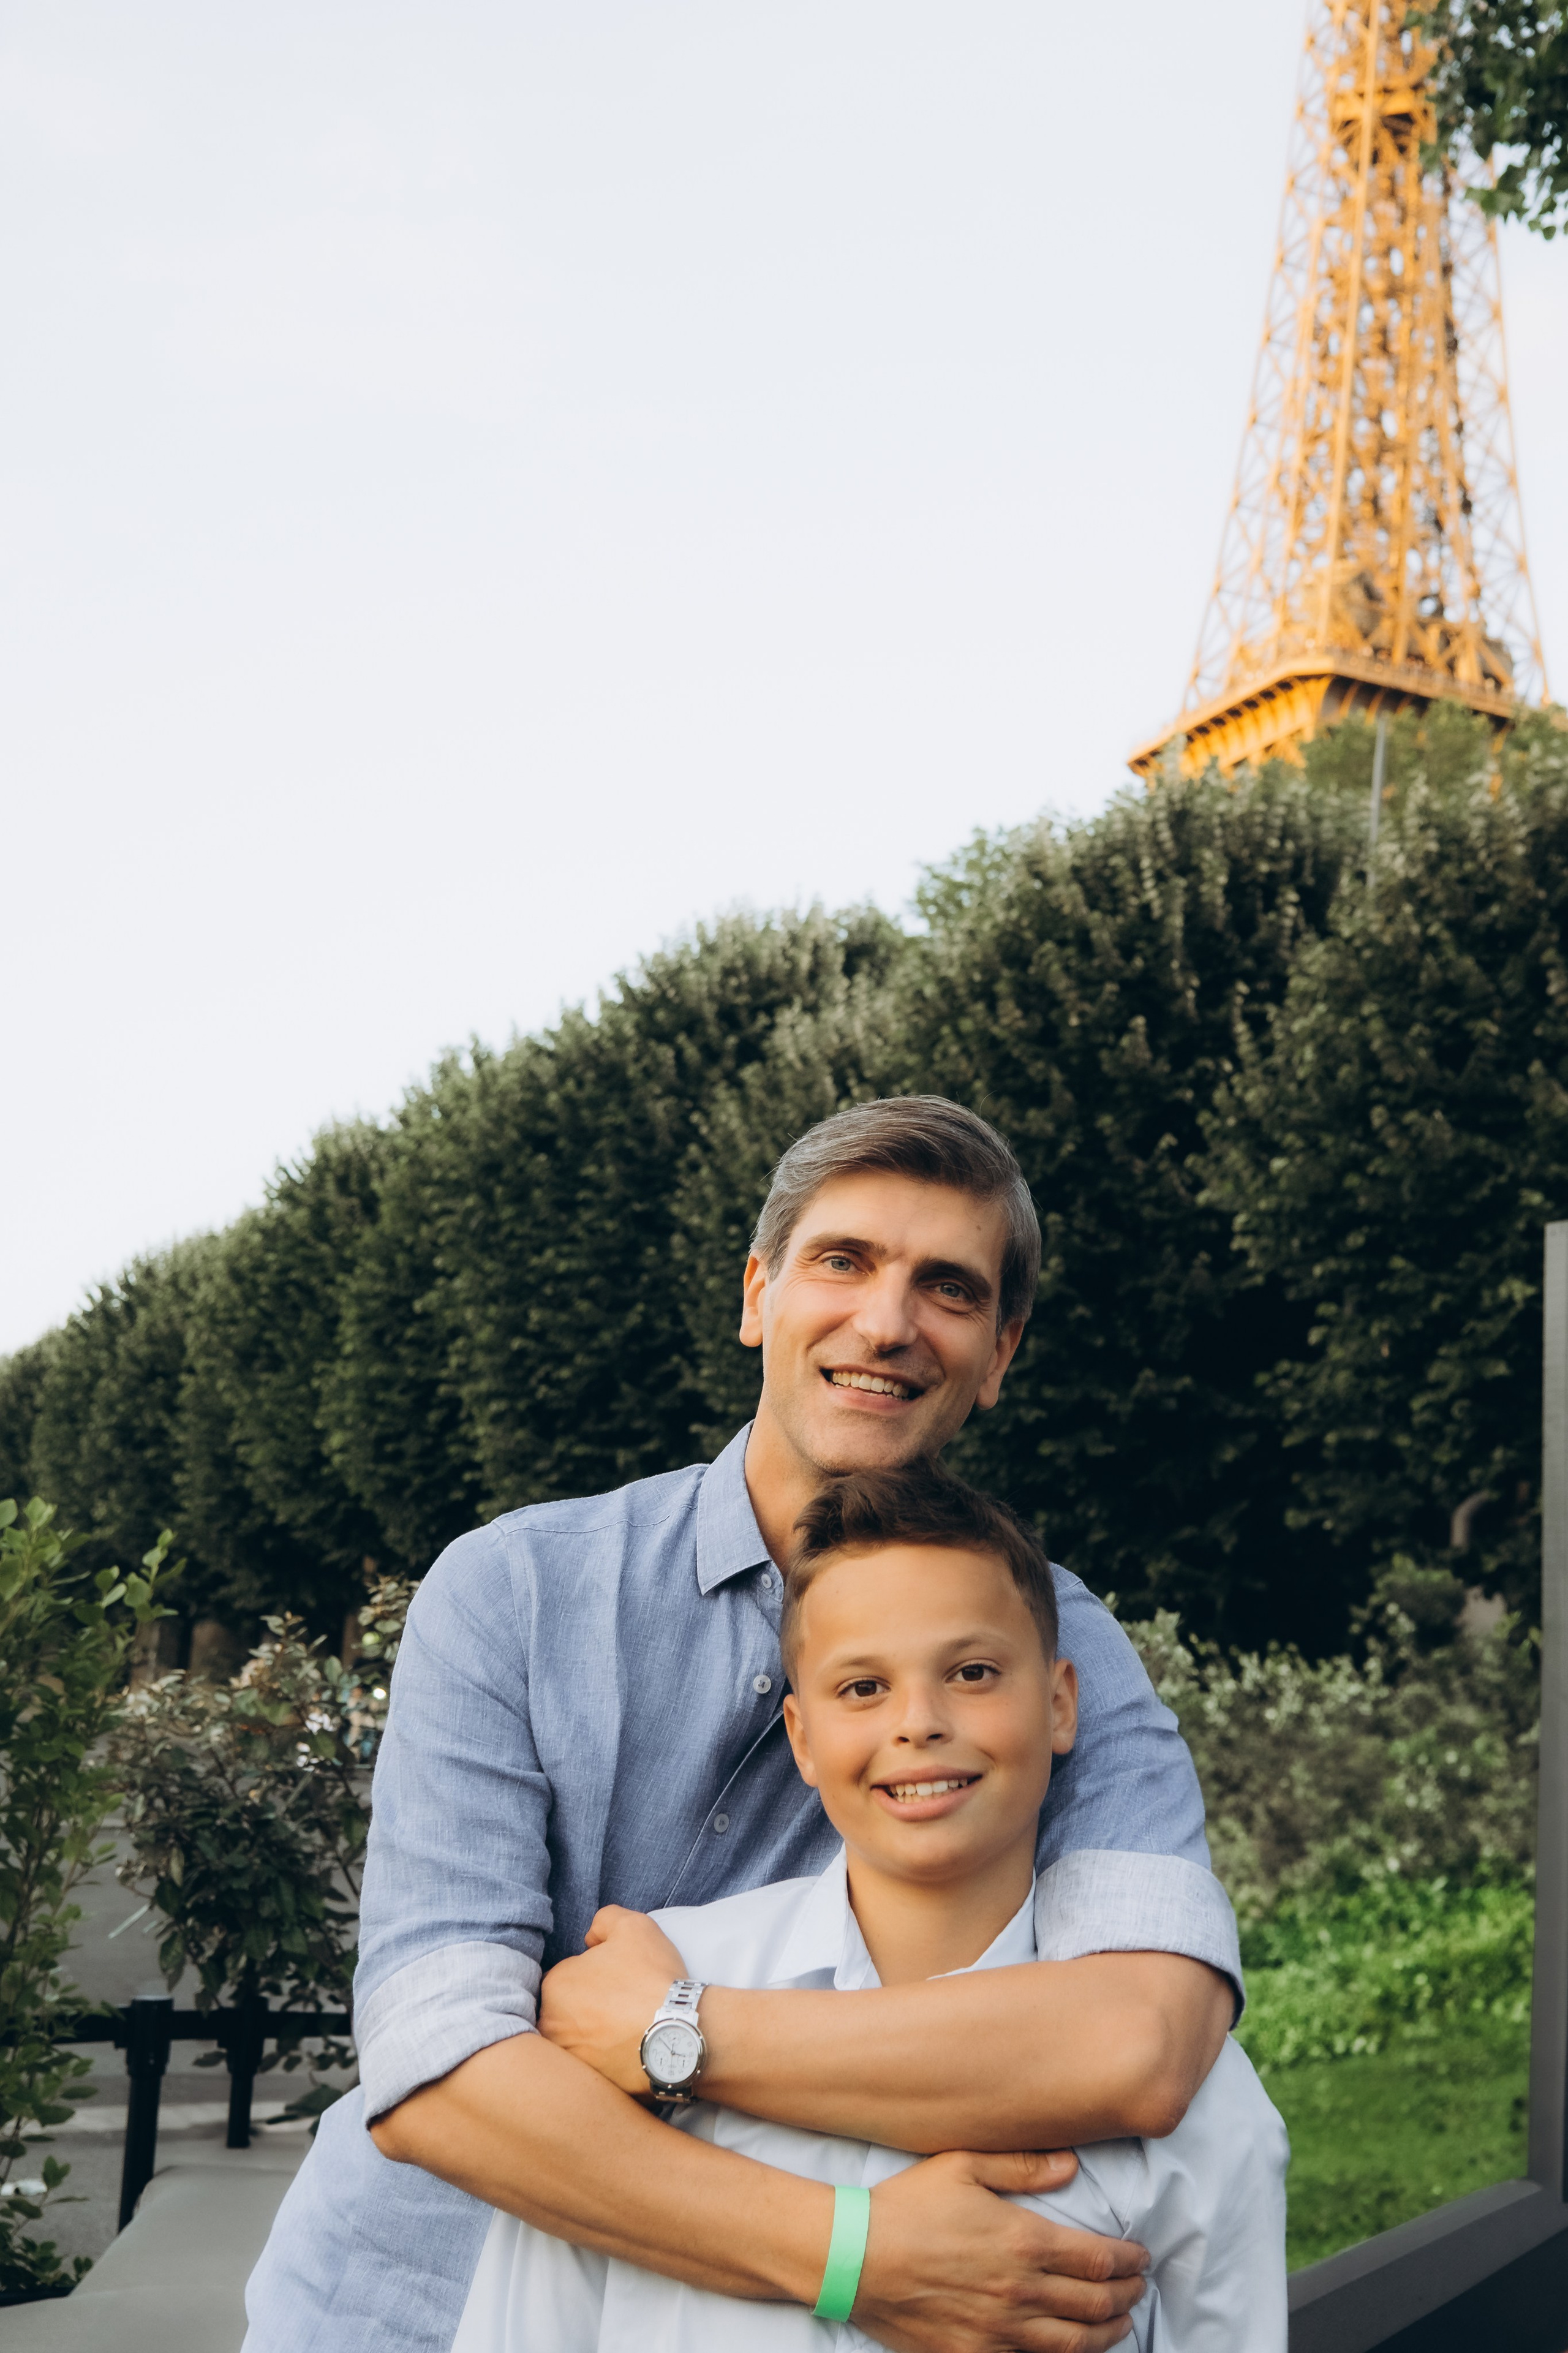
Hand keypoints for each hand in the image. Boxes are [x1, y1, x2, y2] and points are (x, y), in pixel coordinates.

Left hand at [539, 1906, 689, 2092]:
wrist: (679, 2034)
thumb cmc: (652, 1978)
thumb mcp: (632, 1926)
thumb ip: (604, 1920)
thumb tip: (590, 1939)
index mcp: (554, 1986)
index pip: (568, 1976)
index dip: (595, 1975)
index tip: (618, 1980)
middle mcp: (551, 2027)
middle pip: (569, 2011)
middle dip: (590, 2008)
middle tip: (624, 2006)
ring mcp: (569, 2061)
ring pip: (580, 2041)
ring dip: (597, 2036)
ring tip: (629, 2032)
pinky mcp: (588, 2085)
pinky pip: (596, 2069)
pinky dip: (609, 2062)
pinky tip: (632, 2053)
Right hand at [855, 2150, 1147, 2352]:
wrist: (856, 2258)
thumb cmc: (907, 2207)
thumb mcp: (962, 2165)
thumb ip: (1021, 2165)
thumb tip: (1071, 2166)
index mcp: (1022, 2241)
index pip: (1097, 2259)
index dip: (1128, 2261)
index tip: (1141, 2257)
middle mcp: (1020, 2291)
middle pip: (1095, 2304)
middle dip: (1126, 2296)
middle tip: (1138, 2289)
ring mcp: (999, 2331)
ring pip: (1073, 2343)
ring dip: (1106, 2334)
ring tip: (1121, 2324)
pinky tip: (1071, 2350)